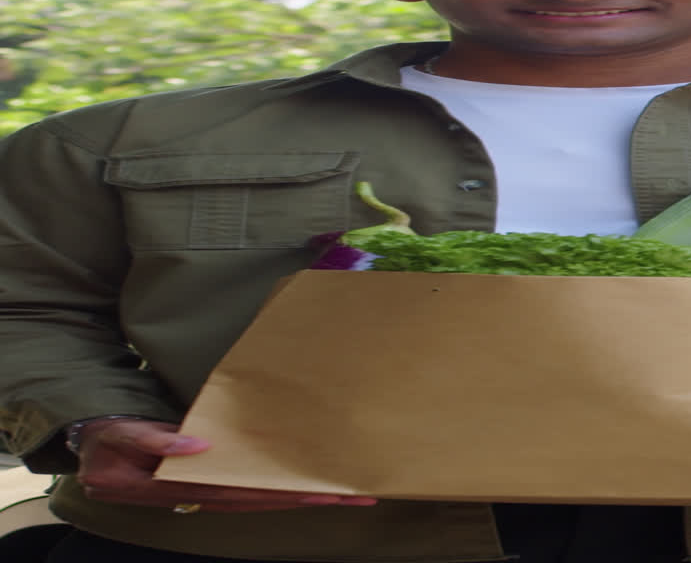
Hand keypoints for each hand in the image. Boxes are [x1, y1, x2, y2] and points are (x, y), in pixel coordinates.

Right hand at [75, 418, 378, 511]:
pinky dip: (281, 490)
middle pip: (258, 501)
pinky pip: (250, 489)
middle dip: (307, 499)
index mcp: (174, 486)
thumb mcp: (122, 433)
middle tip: (354, 495)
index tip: (318, 491)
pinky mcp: (209, 483)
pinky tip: (308, 487)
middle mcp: (196, 495)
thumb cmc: (109, 436)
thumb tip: (198, 445)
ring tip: (346, 493)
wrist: (93, 442)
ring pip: (259, 498)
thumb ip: (155, 437)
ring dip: (301, 497)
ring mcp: (203, 492)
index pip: (236, 493)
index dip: (278, 492)